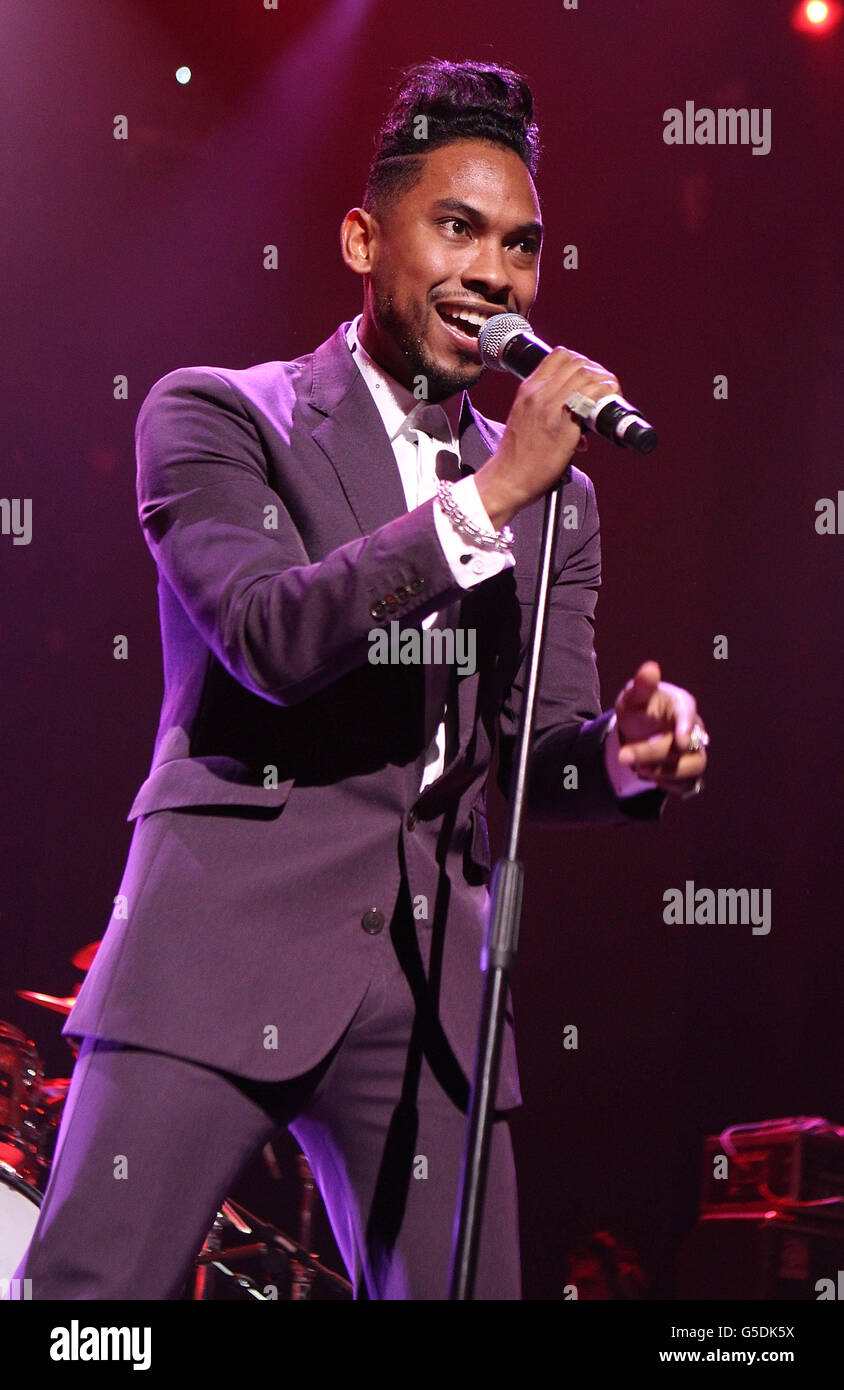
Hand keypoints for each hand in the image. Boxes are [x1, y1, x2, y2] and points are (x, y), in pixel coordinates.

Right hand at [474, 346, 619, 529]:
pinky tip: (607, 406)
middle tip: (606, 386)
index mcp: (528, 390)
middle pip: (577, 363)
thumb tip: (578, 416)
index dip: (582, 361)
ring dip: (605, 382)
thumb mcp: (524, 418)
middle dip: (598, 371)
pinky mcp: (563, 427)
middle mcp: (538, 394)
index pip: (559, 355)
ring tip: (610, 394)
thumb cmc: (517, 455)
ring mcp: (550, 409)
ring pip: (585, 375)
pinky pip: (589, 398)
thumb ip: (546, 409)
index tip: (591, 376)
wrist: (507, 479)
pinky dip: (604, 396)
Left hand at [614, 660, 707, 797]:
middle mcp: (695, 730)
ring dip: (664, 771)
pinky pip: (687, 785)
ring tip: (638, 768)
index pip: (688, 713)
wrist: (639, 734)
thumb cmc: (640, 710)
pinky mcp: (691, 774)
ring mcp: (696, 752)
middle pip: (684, 746)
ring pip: (691, 768)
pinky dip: (668, 784)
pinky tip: (650, 776)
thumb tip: (650, 668)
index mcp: (682, 705)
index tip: (680, 741)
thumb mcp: (634, 698)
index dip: (686, 727)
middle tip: (624, 757)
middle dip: (652, 753)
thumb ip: (642, 685)